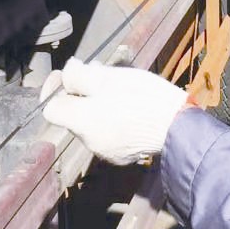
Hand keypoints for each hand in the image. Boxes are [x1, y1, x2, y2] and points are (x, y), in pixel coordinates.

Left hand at [41, 60, 188, 165]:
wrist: (178, 127)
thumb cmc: (145, 97)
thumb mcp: (111, 77)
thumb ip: (80, 75)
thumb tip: (66, 72)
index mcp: (83, 121)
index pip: (50, 109)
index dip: (54, 89)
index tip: (67, 76)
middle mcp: (88, 141)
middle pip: (73, 115)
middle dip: (80, 93)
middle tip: (98, 73)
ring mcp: (104, 152)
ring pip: (90, 124)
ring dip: (96, 105)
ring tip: (116, 87)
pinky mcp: (120, 156)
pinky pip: (106, 135)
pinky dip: (110, 120)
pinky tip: (127, 107)